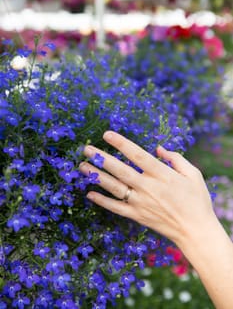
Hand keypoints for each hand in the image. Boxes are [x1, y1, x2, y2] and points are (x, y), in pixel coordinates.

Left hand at [79, 131, 215, 248]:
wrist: (195, 230)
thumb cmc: (197, 200)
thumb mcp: (193, 174)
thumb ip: (175, 158)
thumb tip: (158, 148)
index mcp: (161, 174)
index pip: (137, 155)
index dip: (121, 143)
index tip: (106, 134)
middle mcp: (148, 187)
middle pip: (120, 170)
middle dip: (101, 158)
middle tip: (86, 149)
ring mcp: (140, 203)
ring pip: (114, 187)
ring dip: (96, 176)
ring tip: (81, 166)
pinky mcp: (137, 215)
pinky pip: (116, 207)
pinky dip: (102, 201)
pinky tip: (89, 193)